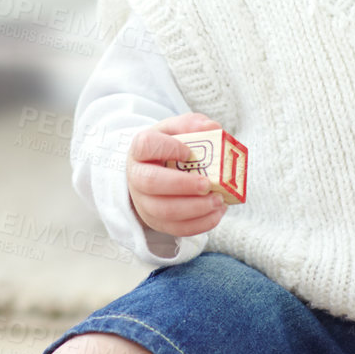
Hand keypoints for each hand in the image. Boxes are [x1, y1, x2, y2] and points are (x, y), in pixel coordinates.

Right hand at [126, 112, 227, 238]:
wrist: (153, 171)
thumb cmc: (167, 148)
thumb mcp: (176, 130)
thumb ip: (193, 124)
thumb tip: (213, 128)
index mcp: (140, 150)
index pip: (146, 146)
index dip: (168, 148)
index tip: (188, 152)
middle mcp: (136, 177)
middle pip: (151, 183)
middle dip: (182, 185)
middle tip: (207, 184)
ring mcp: (144, 203)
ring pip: (164, 211)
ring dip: (195, 208)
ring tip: (218, 200)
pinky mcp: (157, 222)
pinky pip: (176, 229)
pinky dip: (200, 224)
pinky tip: (216, 212)